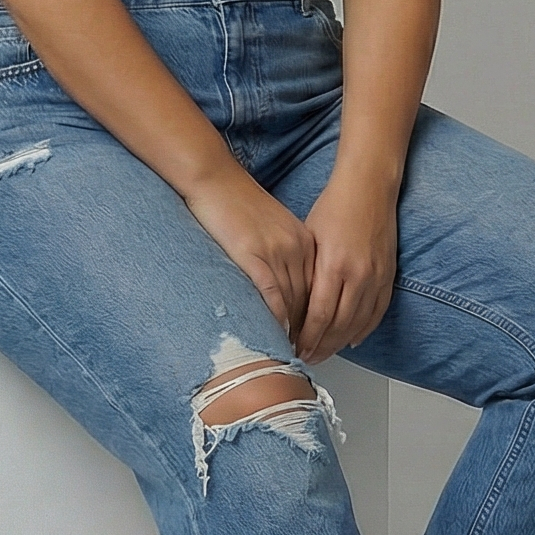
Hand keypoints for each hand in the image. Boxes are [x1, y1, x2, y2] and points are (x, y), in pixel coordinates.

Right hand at [182, 164, 315, 343]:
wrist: (215, 180)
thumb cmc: (236, 203)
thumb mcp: (271, 228)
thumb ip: (283, 254)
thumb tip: (283, 284)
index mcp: (305, 241)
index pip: (319, 289)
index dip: (318, 317)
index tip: (316, 338)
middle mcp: (297, 248)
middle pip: (310, 300)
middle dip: (310, 330)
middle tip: (307, 355)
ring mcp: (277, 252)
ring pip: (294, 302)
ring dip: (294, 331)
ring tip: (290, 353)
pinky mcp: (254, 255)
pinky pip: (272, 295)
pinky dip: (277, 319)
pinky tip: (275, 335)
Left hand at [295, 175, 398, 361]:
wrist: (369, 188)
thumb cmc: (334, 207)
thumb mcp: (309, 238)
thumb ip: (305, 273)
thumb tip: (290, 304)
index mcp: (335, 265)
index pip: (320, 315)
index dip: (307, 337)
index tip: (296, 347)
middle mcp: (359, 275)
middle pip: (340, 325)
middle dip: (322, 345)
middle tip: (307, 357)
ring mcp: (377, 276)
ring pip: (359, 323)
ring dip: (341, 342)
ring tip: (325, 353)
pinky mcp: (388, 275)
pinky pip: (378, 312)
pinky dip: (364, 329)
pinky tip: (352, 339)